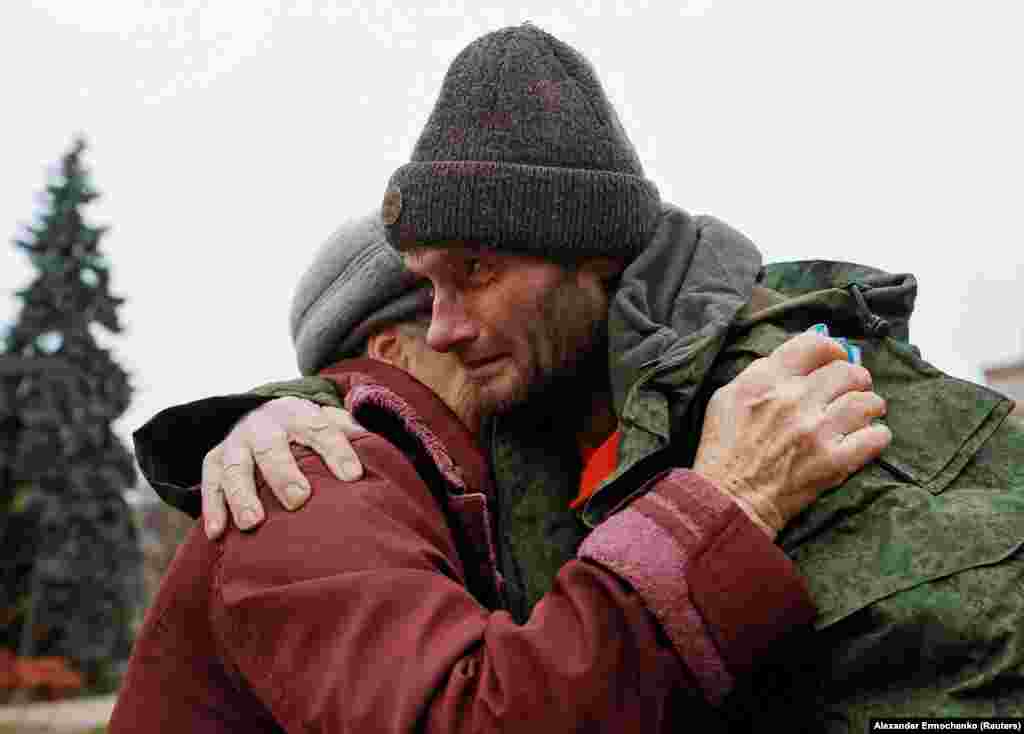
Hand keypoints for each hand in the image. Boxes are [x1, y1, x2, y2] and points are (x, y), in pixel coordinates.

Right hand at [201, 397, 365, 537]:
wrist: (265, 415)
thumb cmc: (309, 430)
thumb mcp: (330, 422)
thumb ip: (352, 432)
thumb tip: (380, 447)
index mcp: (298, 413)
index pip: (320, 429)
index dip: (336, 451)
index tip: (353, 476)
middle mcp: (263, 425)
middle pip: (271, 447)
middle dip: (283, 473)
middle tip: (298, 500)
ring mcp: (236, 443)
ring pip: (234, 467)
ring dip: (242, 495)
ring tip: (254, 523)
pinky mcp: (214, 460)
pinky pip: (209, 483)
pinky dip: (212, 508)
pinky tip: (217, 533)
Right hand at [693, 328, 890, 534]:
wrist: (729, 498)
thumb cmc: (724, 449)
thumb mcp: (727, 397)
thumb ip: (761, 373)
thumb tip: (798, 358)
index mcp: (766, 381)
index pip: (814, 345)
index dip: (832, 348)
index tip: (836, 357)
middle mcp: (794, 400)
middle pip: (847, 371)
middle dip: (855, 377)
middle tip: (854, 387)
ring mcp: (817, 431)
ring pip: (866, 401)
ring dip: (871, 404)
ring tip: (866, 411)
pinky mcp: (833, 462)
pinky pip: (875, 438)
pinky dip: (877, 435)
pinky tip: (869, 436)